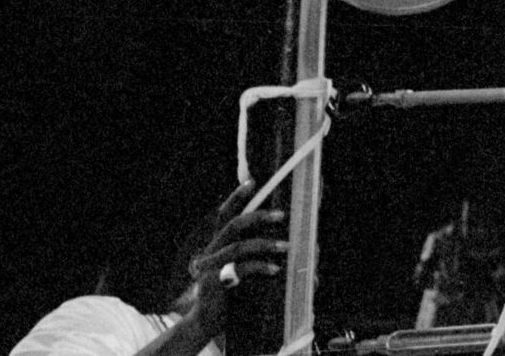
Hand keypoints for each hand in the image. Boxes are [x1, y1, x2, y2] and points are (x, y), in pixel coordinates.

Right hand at [186, 180, 288, 338]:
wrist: (207, 322)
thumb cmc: (231, 292)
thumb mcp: (244, 270)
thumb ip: (259, 255)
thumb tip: (297, 243)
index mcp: (217, 245)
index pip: (225, 215)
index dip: (237, 197)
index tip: (253, 181)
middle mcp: (210, 252)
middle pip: (232, 225)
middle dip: (258, 216)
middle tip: (282, 214)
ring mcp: (209, 267)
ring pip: (238, 246)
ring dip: (265, 244)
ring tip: (287, 246)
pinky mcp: (213, 283)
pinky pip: (240, 269)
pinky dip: (260, 266)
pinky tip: (275, 269)